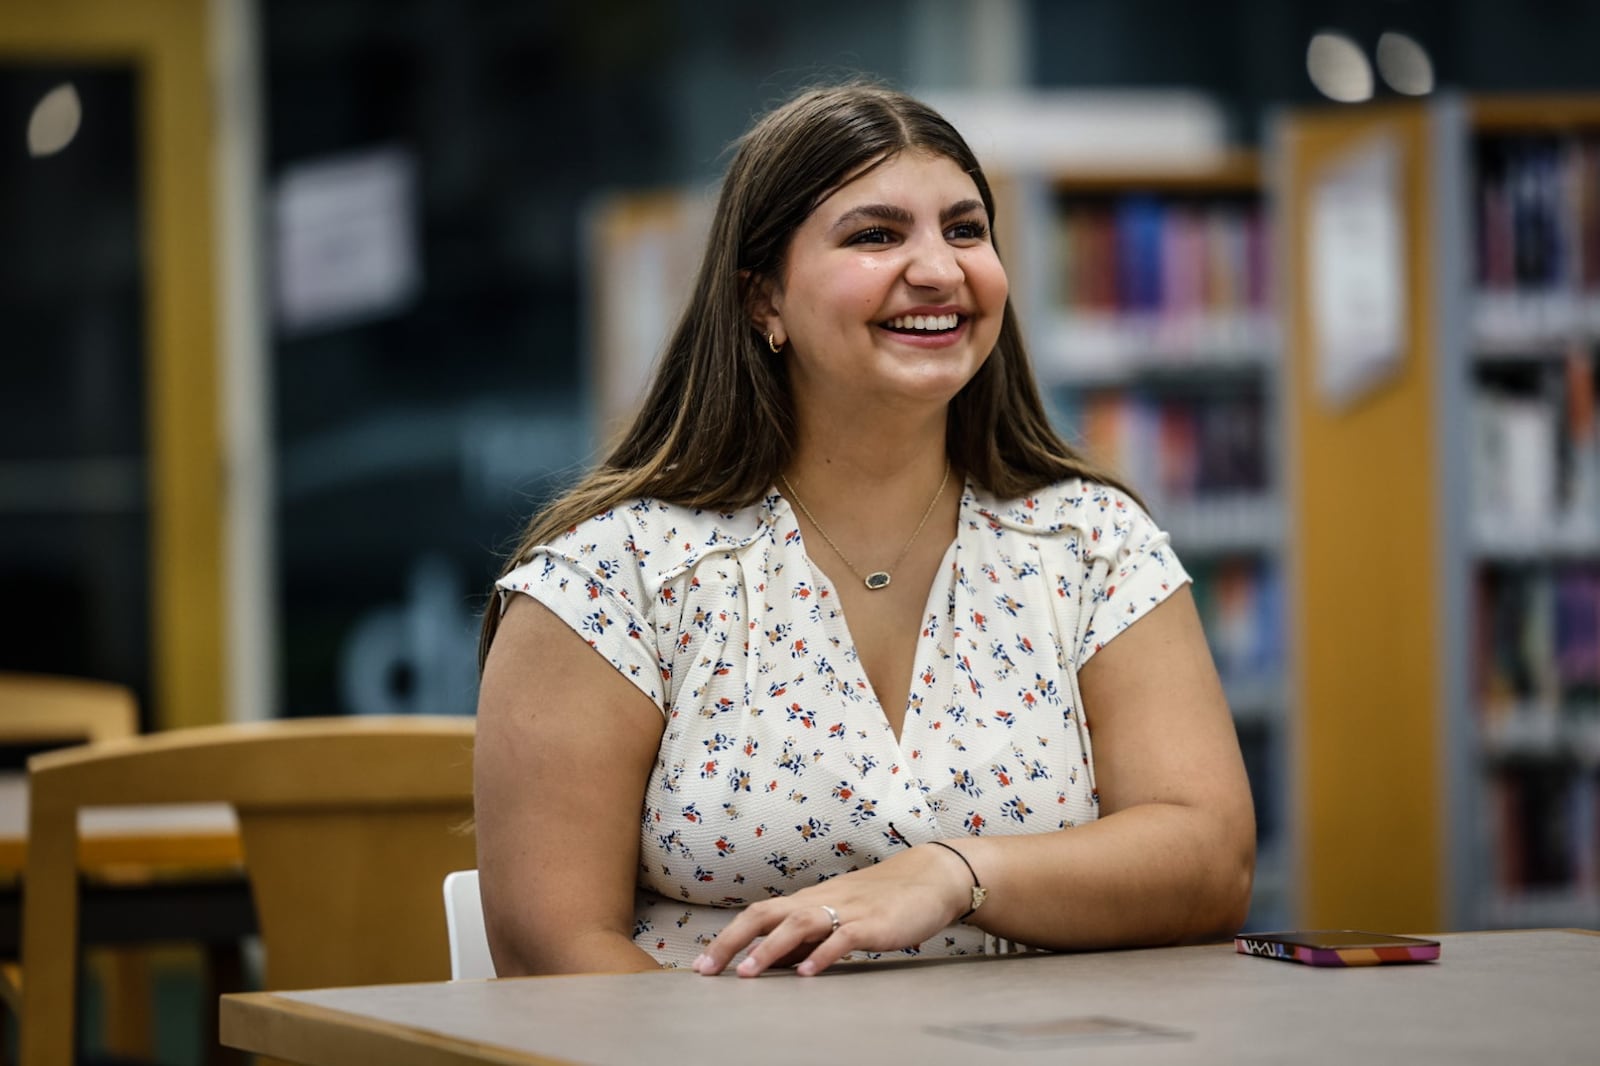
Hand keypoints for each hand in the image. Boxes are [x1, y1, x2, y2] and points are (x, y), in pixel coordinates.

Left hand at [691, 844, 973, 977]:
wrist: (930, 877)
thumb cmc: (883, 899)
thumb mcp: (838, 915)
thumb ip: (808, 936)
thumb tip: (775, 959)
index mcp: (809, 900)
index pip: (759, 914)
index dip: (728, 936)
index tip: (703, 962)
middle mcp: (820, 901)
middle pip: (766, 915)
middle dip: (732, 941)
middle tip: (707, 969)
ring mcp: (846, 911)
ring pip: (799, 924)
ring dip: (770, 950)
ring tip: (748, 974)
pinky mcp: (873, 924)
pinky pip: (843, 938)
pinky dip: (823, 955)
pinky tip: (808, 974)